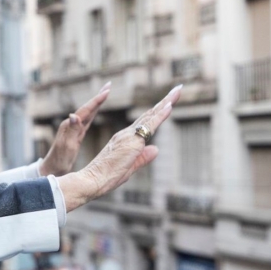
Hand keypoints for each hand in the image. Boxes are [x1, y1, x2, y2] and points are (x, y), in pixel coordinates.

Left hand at [39, 82, 110, 176]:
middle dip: (98, 96)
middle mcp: (71, 124)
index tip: (108, 90)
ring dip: (97, 103)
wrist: (52, 168)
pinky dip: (93, 113)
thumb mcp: (66, 147)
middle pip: (88, 107)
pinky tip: (96, 111)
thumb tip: (74, 115)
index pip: (86, 110)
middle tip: (109, 85)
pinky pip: (87, 120)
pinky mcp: (76, 134)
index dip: (97, 100)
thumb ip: (71, 131)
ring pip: (88, 112)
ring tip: (105, 93)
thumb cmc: (58, 160)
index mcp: (70, 125)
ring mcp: (73, 129)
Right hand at [57, 84, 181, 211]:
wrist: (93, 180)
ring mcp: (129, 135)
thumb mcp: (130, 167)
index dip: (158, 112)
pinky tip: (170, 105)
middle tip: (178, 89)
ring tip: (178, 90)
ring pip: (151, 115)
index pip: (145, 122)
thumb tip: (155, 149)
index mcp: (125, 138)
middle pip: (150, 114)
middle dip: (165, 101)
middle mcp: (126, 133)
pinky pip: (149, 125)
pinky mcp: (132, 141)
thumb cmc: (106, 177)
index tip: (170, 102)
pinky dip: (161, 115)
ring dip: (166, 102)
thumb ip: (143, 158)